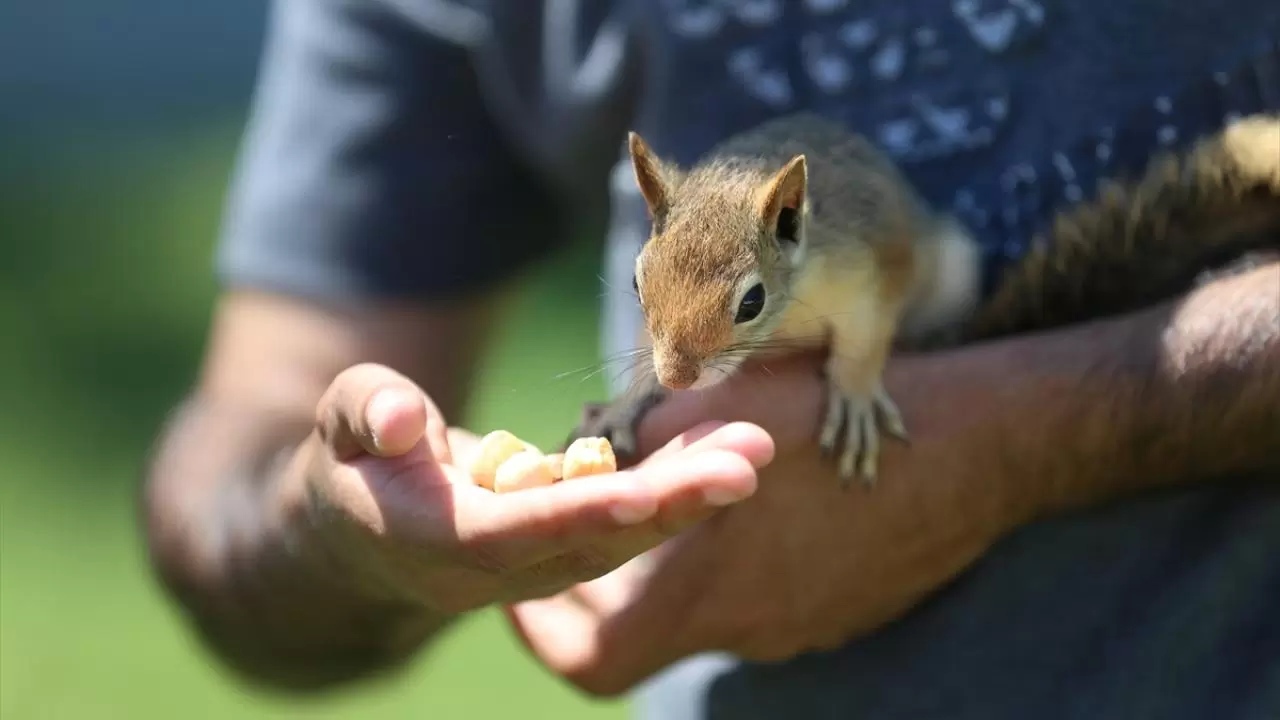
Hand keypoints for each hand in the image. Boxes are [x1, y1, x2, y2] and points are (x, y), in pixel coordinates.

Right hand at [289, 362, 777, 616]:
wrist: (362, 535)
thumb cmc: (352, 463)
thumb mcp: (338, 427)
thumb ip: (365, 415)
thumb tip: (402, 420)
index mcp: (436, 540)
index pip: (516, 533)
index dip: (581, 514)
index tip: (647, 494)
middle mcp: (499, 567)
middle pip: (595, 539)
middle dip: (674, 504)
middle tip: (747, 464)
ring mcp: (538, 561)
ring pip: (624, 532)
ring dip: (692, 491)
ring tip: (756, 446)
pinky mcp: (564, 542)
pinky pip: (626, 514)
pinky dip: (676, 480)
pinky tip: (728, 442)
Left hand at [505, 351, 1033, 694]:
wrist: (974, 452)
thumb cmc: (837, 421)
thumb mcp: (720, 413)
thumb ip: (640, 438)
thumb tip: (586, 443)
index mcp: (703, 593)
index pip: (593, 663)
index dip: (546, 636)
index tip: (525, 598)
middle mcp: (747, 628)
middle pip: (649, 629)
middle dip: (609, 579)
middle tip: (596, 519)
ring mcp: (799, 627)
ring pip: (710, 608)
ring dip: (678, 566)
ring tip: (674, 496)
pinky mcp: (840, 610)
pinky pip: (767, 597)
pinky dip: (738, 564)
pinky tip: (755, 506)